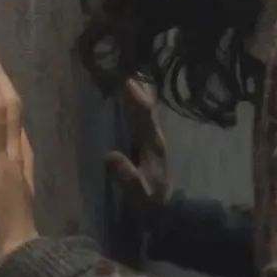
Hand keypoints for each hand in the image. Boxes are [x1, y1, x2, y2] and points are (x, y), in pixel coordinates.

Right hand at [105, 79, 171, 229]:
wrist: (166, 213)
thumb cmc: (150, 203)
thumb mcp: (138, 194)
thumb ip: (126, 176)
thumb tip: (110, 156)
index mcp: (153, 144)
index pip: (144, 115)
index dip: (135, 97)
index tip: (124, 79)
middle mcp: (155, 136)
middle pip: (147, 105)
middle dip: (137, 85)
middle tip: (123, 63)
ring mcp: (152, 139)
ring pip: (146, 108)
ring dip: (137, 90)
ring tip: (124, 70)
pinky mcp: (147, 143)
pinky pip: (141, 116)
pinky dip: (135, 101)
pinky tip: (128, 94)